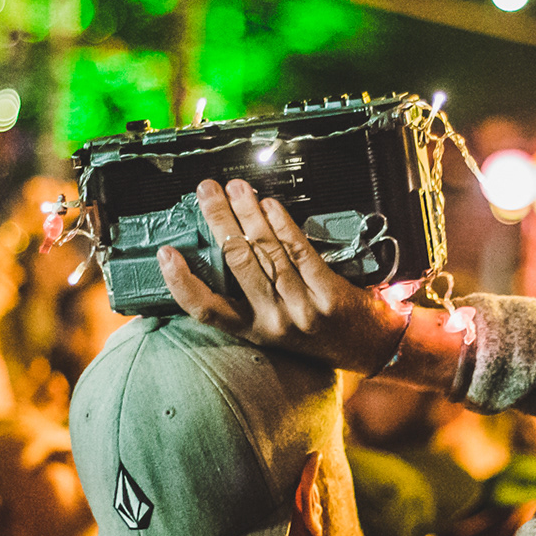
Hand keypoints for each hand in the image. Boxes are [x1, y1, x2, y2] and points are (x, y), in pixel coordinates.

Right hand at [159, 180, 406, 373]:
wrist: (370, 348)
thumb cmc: (319, 334)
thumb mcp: (276, 328)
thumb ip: (251, 299)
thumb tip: (224, 249)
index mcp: (254, 331)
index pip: (206, 310)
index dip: (180, 282)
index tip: (164, 254)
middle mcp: (273, 323)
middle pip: (235, 263)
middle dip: (218, 220)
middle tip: (206, 191)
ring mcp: (301, 309)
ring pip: (265, 252)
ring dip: (247, 213)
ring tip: (235, 188)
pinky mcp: (328, 294)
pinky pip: (298, 252)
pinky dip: (282, 224)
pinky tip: (270, 205)